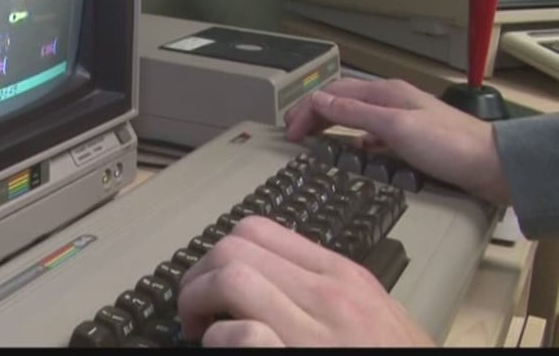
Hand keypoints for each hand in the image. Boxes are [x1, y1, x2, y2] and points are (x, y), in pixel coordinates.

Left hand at [176, 216, 434, 346]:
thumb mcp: (377, 314)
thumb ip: (331, 290)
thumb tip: (277, 279)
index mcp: (341, 276)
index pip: (258, 230)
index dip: (221, 252)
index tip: (214, 283)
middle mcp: (327, 294)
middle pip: (234, 247)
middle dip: (199, 275)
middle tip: (196, 309)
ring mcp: (313, 330)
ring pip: (231, 276)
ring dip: (197, 301)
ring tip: (199, 328)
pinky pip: (240, 333)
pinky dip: (218, 339)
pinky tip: (221, 349)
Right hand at [283, 78, 508, 204]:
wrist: (492, 166)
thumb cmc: (449, 145)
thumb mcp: (395, 127)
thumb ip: (355, 113)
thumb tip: (319, 100)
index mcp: (384, 93)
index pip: (332, 94)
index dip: (306, 110)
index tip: (289, 132)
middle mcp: (391, 101)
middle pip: (341, 101)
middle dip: (313, 113)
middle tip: (292, 131)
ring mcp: (401, 119)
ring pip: (354, 117)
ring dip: (331, 125)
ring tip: (313, 139)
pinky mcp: (410, 139)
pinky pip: (371, 135)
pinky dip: (353, 141)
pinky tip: (352, 152)